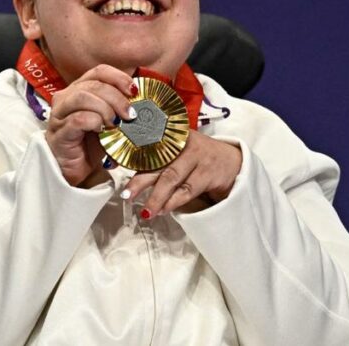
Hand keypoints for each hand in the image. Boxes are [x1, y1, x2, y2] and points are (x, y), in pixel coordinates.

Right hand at [45, 64, 136, 187]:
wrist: (78, 170)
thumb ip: (121, 108)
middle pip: (94, 84)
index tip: (135, 91)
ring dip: (106, 109)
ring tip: (116, 123)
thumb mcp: (111, 121)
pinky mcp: (58, 133)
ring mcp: (59, 114)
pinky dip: (95, 122)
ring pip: (83, 97)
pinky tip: (102, 131)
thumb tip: (143, 101)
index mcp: (80, 89)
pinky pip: (78, 119)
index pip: (99, 71)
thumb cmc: (93, 143)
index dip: (119, 78)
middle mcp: (66, 97)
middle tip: (130, 114)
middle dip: (117, 98)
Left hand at [121, 132, 242, 217]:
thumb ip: (159, 158)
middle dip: (140, 181)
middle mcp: (185, 143)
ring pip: (172, 178)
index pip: (150, 145)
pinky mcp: (209, 172)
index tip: (115, 165)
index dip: (132, 156)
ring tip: (145, 212)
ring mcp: (198, 157)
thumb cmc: (198, 158)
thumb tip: (129, 177)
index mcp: (173, 136)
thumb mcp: (180, 151)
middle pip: (158, 163)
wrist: (233, 161)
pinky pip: (188, 189)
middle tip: (126, 195)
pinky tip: (164, 210)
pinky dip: (174, 201)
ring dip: (156, 197)